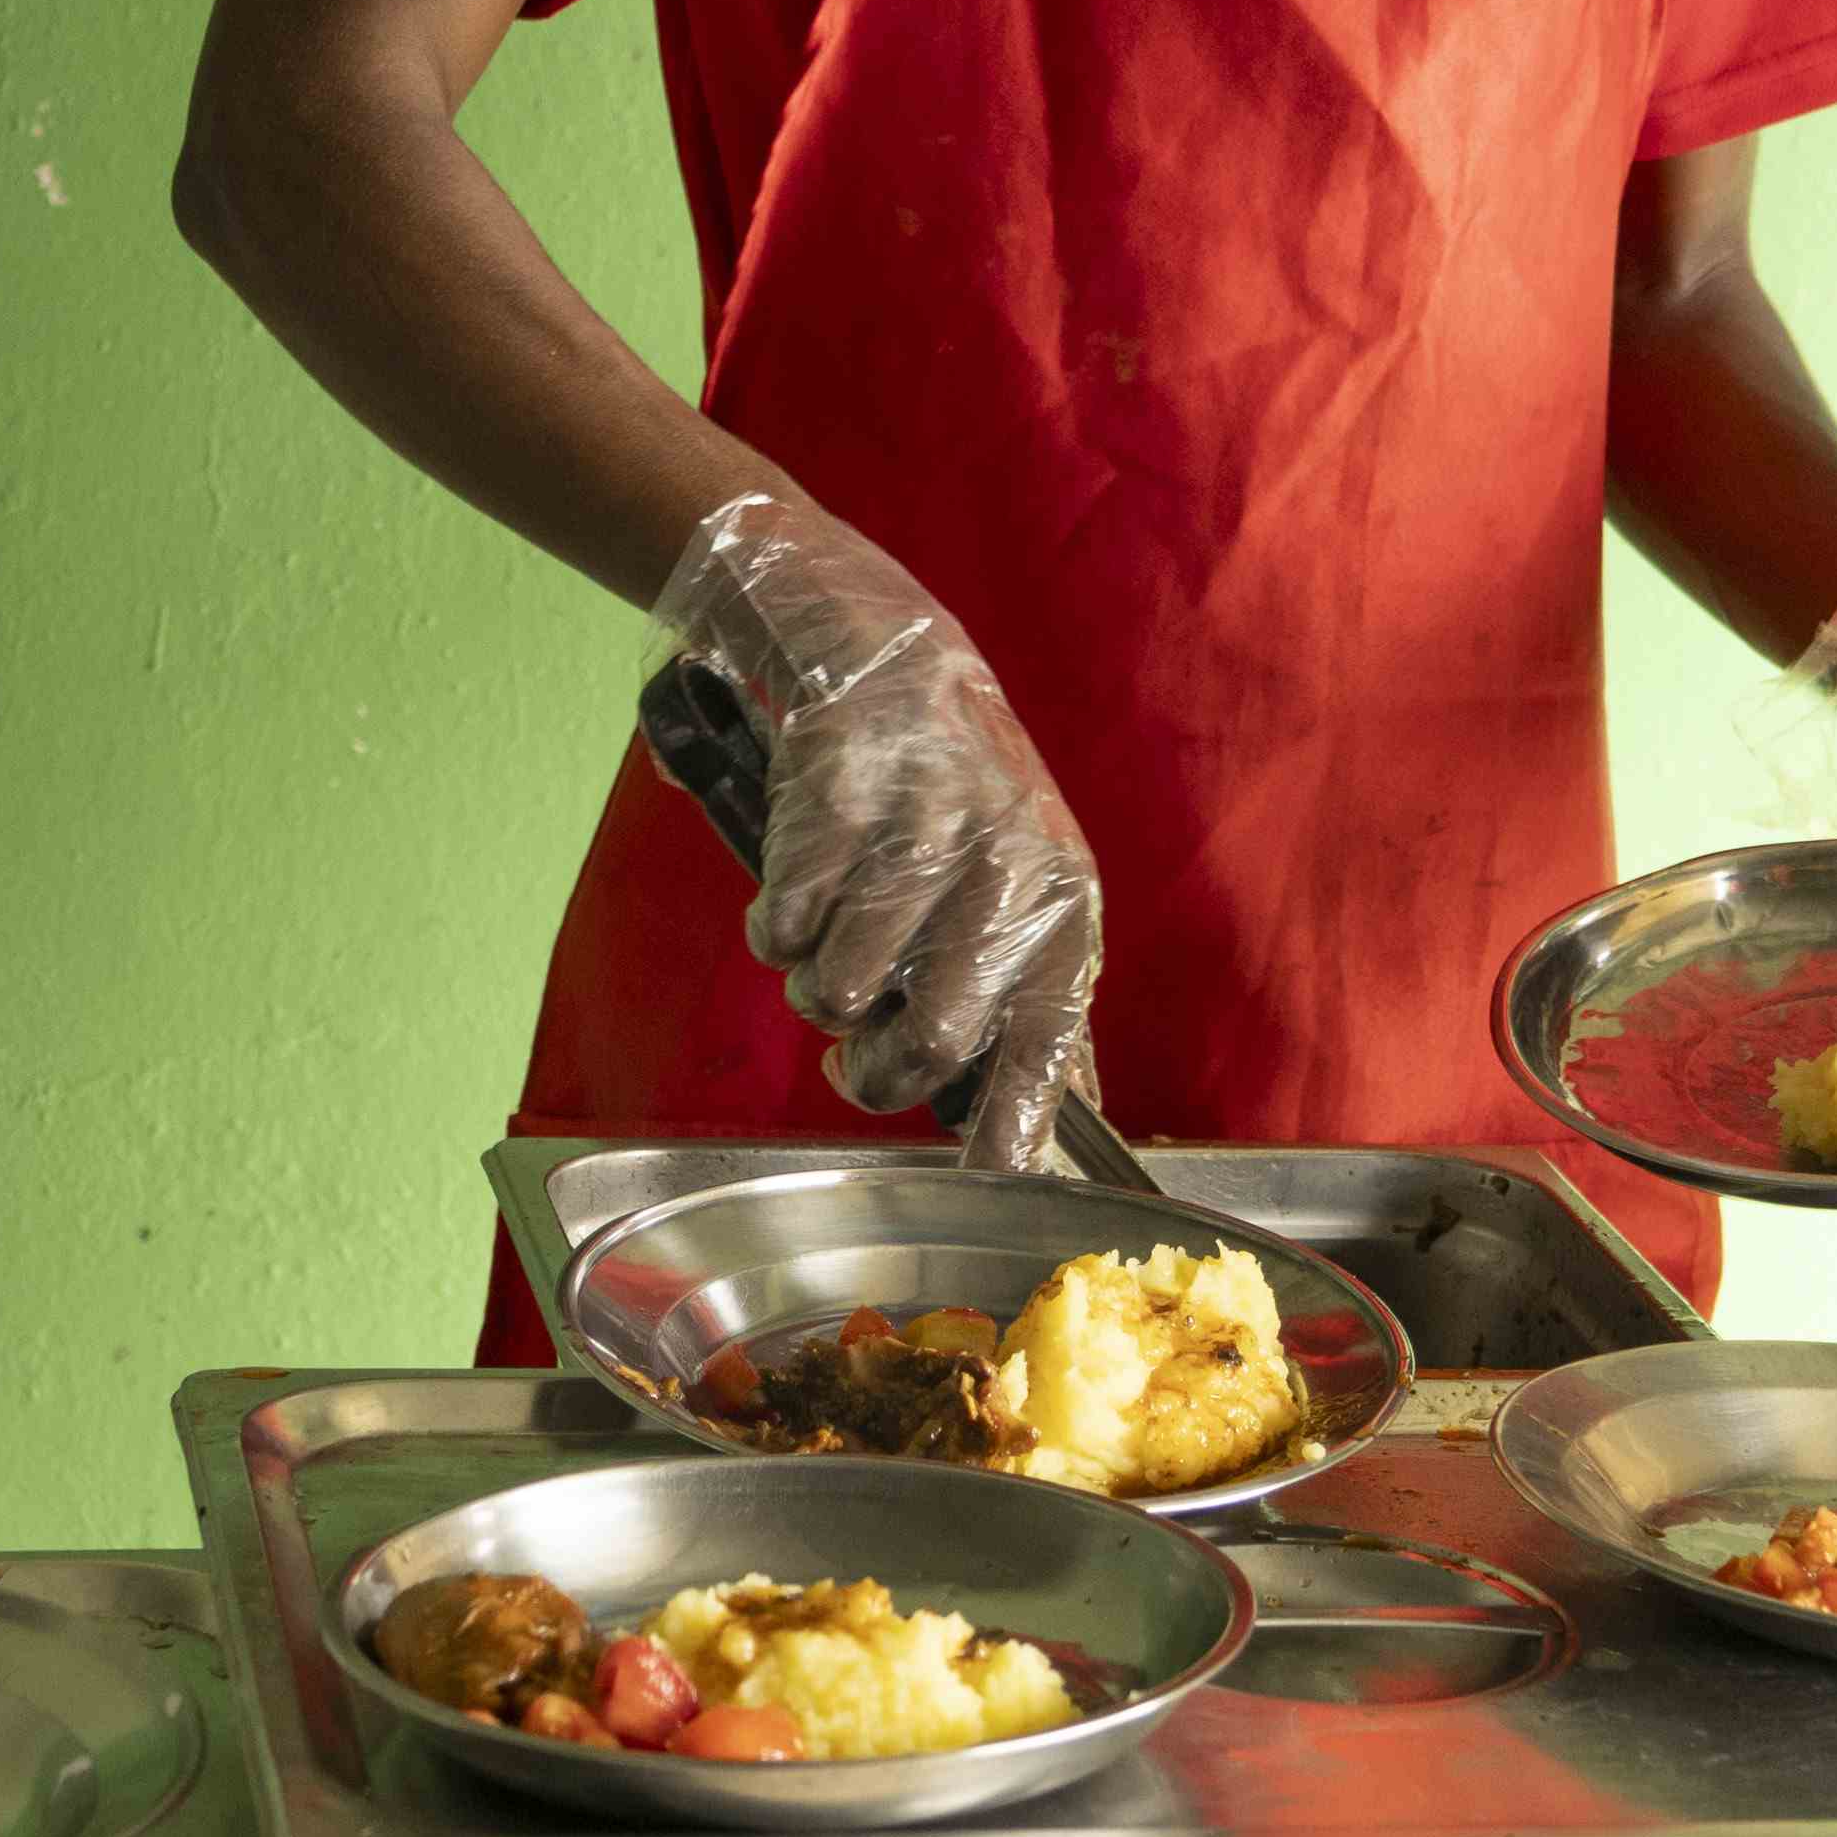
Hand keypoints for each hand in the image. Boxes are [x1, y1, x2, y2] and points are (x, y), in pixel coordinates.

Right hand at [651, 494, 1101, 1168]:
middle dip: (875, 1073)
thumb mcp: (1029, 901)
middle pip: (931, 1043)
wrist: (889, 659)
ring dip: (817, 994)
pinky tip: (797, 895)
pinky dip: (774, 932)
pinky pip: (780, 931)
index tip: (979, 1177)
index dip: (1005, 1130)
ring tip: (829, 954)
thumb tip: (1049, 1137)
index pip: (1042, 1055)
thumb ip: (1036, 1012)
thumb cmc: (960, 810)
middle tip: (855, 1051)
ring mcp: (919, 837)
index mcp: (1062, 914)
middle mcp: (1005, 876)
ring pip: (838, 996)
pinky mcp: (835, 806)